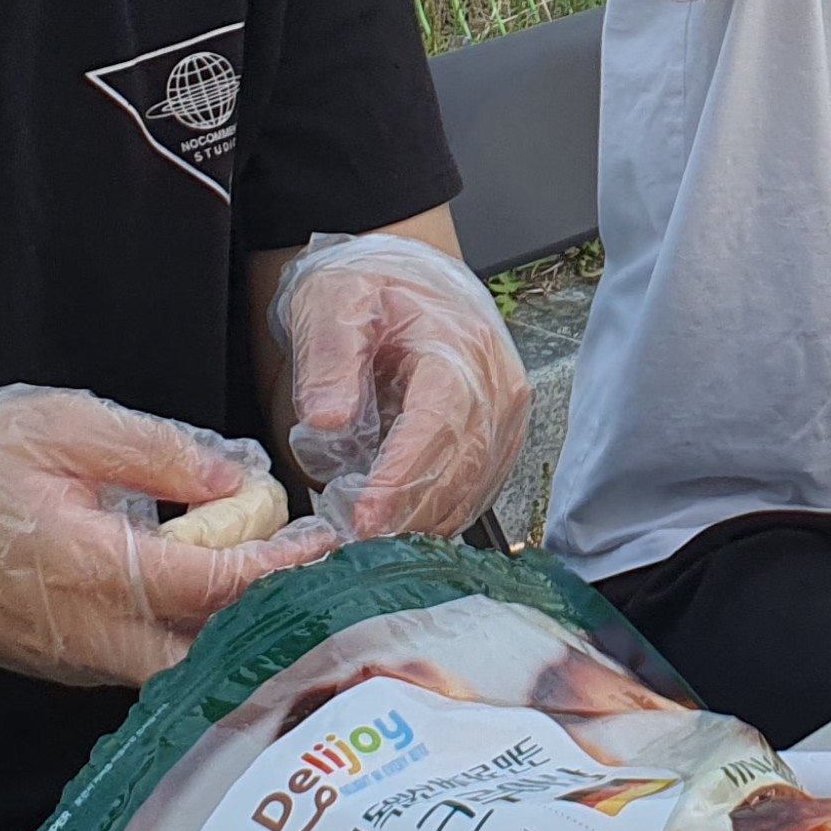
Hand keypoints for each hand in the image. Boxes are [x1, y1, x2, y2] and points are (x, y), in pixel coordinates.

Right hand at [0, 385, 335, 686]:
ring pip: (186, 668)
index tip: (324, 541)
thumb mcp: (60, 428)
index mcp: (95, 569)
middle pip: (215, 651)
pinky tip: (225, 601)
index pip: (216, 586)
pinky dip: (198, 641)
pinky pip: (151, 666)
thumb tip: (238, 481)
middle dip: (276, 619)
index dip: (281, 567)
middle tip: (321, 575)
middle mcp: (94, 635)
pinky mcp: (72, 669)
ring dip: (241, 635)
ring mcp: (82, 663)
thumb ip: (156, 454)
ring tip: (285, 584)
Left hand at [279, 233, 531, 538]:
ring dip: (415, 526)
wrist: (411, 284)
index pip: (438, 426)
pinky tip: (389, 529)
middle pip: (459, 472)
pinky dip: (430, 520)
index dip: (401, 480)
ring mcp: (504, 422)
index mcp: (460, 350)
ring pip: (468, 495)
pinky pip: (471, 498)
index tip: (362, 520)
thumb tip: (327, 417)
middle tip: (346, 546)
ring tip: (358, 544)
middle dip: (403, 517)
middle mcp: (496, 390)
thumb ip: (328, 356)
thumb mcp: (333, 304)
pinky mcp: (498, 446)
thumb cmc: (374, 294)